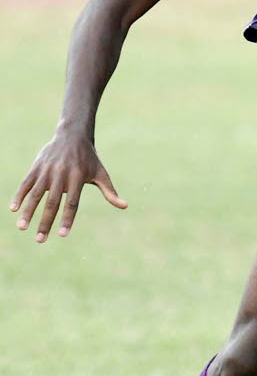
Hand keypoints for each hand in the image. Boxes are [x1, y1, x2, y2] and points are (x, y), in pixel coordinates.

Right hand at [10, 131, 126, 241]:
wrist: (72, 135)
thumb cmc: (89, 159)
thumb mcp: (101, 173)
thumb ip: (109, 191)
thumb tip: (124, 206)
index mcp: (77, 178)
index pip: (72, 203)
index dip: (67, 219)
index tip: (62, 235)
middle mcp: (61, 175)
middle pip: (53, 202)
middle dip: (45, 222)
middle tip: (40, 240)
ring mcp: (47, 171)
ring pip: (36, 194)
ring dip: (28, 211)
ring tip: (22, 228)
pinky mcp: (36, 167)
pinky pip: (26, 183)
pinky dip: (19, 195)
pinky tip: (14, 209)